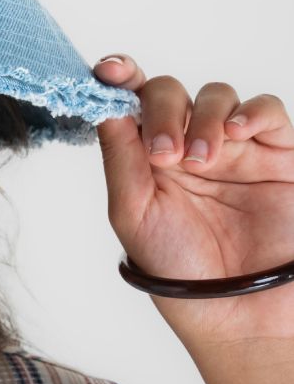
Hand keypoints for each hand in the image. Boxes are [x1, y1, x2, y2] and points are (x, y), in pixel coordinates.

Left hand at [92, 55, 293, 355]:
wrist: (237, 313)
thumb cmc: (180, 270)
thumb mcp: (133, 214)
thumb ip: (120, 158)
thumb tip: (106, 105)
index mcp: (146, 156)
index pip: (130, 102)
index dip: (120, 78)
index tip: (109, 71)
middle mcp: (187, 145)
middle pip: (169, 92)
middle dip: (161, 111)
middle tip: (164, 153)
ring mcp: (233, 148)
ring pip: (216, 96)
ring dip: (202, 118)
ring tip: (201, 162)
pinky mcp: (277, 155)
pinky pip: (267, 112)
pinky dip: (251, 112)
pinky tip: (236, 134)